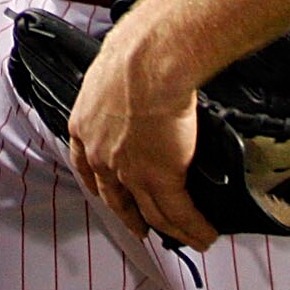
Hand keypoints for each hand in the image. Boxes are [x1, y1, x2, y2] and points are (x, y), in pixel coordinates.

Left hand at [67, 23, 216, 250]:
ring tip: (187, 239)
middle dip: (130, 216)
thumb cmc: (135, 50)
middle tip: (141, 229)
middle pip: (118, 198)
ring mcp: (131, 171)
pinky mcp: (162, 176)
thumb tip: (136, 77)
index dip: (98, 184)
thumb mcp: (112, 69)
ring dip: (171, 230)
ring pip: (153, 212)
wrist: (149, 60)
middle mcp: (104, 155)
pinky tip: (203, 235)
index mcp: (86, 126)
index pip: (86, 165)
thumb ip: (119, 84)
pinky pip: (179, 212)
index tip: (104, 194)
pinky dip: (193, 227)